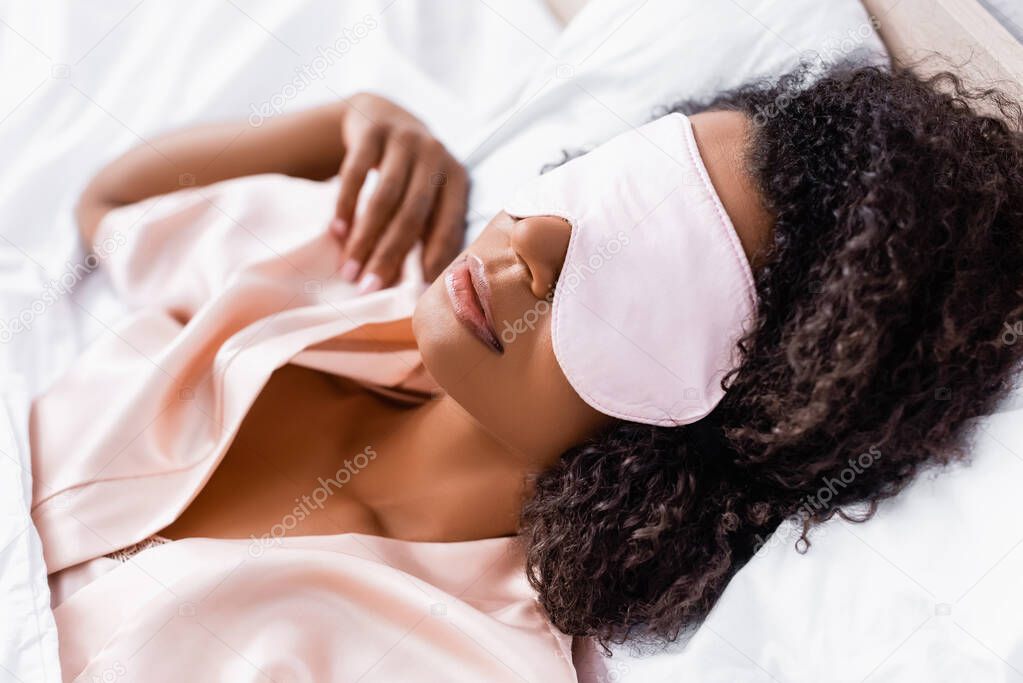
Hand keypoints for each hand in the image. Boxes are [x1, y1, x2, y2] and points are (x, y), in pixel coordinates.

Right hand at [329, 93, 468, 292]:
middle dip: (389, 256)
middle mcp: (435, 155)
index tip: (414, 294)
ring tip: (348, 270)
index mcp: (458, 177)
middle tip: (369, 288)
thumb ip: (428, 228)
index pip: (448, 226)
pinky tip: (336, 232)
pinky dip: (345, 206)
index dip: (433, 260)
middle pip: (413, 215)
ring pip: (384, 198)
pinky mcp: (372, 131)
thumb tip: (418, 287)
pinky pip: (355, 173)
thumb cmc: (409, 172)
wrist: (381, 114)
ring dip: (364, 239)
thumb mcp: (429, 192)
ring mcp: (404, 139)